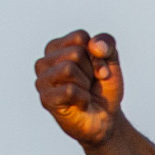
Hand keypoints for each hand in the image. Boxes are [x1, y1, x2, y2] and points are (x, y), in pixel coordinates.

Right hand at [34, 30, 123, 146]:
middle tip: (90, 83)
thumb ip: (107, 44)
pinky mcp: (45, 99)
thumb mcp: (112, 61)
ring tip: (83, 91)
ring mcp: (42, 81)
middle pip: (75, 52)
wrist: (106, 118)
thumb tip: (94, 45)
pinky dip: (83, 97)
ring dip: (86, 83)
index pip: (80, 37)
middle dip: (91, 70)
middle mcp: (44, 62)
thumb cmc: (103, 88)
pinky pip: (69, 90)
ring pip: (68, 68)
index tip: (99, 68)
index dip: (97, 54)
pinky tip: (81, 103)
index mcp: (57, 47)